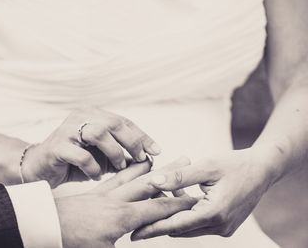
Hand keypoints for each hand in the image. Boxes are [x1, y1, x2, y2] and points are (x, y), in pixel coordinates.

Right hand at [21, 107, 160, 186]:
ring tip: (118, 166)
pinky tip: (95, 175)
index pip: (122, 121)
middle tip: (141, 159)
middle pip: (113, 123)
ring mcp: (67, 130)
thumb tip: (148, 159)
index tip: (157, 150)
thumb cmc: (74, 161)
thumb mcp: (101, 156)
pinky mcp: (56, 147)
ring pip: (98, 134)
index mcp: (92, 115)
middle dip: (132, 142)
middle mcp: (80, 117)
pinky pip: (82, 155)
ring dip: (114, 152)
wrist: (39, 168)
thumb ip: (120, 154)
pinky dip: (93, 168)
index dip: (142, 135)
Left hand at [55, 160, 195, 247]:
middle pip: (149, 184)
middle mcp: (116, 201)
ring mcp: (104, 194)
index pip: (158, 209)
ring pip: (131, 176)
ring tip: (160, 156)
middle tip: (185, 159)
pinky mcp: (94, 192)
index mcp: (121, 217)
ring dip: (148, 167)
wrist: (44, 226)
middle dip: (169, 174)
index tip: (195, 197)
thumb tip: (137, 244)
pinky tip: (130, 167)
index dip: (178, 204)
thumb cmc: (71, 243)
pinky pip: (114, 177)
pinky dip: (126, 170)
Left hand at [131, 147, 276, 239]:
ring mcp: (223, 228)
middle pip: (179, 229)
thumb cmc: (236, 164)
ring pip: (187, 227)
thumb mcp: (206, 166)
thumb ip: (179, 176)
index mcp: (214, 213)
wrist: (264, 169)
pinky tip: (175, 195)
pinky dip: (184, 213)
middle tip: (136, 217)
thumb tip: (154, 182)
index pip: (175, 226)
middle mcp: (219, 226)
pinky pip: (197, 222)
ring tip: (154, 199)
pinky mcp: (224, 225)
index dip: (153, 229)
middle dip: (158, 221)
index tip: (134, 233)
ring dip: (171, 215)